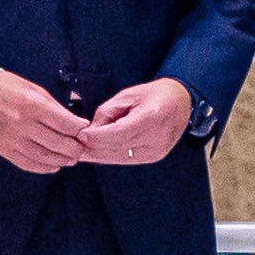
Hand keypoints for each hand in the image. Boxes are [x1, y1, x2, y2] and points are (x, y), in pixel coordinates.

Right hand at [0, 71, 88, 175]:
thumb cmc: (8, 88)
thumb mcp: (35, 90)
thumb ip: (56, 109)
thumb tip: (77, 124)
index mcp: (32, 104)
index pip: (65, 123)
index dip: (79, 130)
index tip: (85, 131)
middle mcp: (22, 123)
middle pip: (57, 143)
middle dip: (75, 149)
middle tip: (82, 148)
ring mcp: (12, 139)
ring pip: (44, 157)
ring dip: (62, 160)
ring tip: (71, 158)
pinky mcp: (4, 150)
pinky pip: (28, 164)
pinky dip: (44, 168)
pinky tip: (54, 165)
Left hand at [77, 77, 193, 165]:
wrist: (180, 103)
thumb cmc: (153, 95)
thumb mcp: (127, 95)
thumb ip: (107, 113)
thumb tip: (89, 132)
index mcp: (151, 117)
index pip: (118, 133)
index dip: (97, 136)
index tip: (80, 135)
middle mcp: (157, 137)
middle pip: (117, 148)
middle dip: (94, 148)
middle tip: (74, 146)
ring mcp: (157, 150)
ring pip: (120, 158)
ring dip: (99, 156)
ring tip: (81, 152)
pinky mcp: (154, 157)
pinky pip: (126, 160)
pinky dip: (110, 157)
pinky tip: (96, 155)